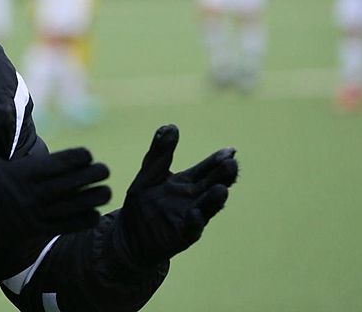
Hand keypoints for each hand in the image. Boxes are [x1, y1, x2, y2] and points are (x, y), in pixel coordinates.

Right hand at [0, 148, 111, 267]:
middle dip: (90, 177)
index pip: (54, 165)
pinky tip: (94, 214)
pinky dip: (81, 221)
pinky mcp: (34, 230)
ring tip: (108, 191)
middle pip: (67, 185)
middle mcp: (29, 195)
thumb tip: (7, 105)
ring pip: (70, 207)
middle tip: (106, 170)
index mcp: (19, 174)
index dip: (74, 159)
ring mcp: (33, 215)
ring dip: (91, 199)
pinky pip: (63, 226)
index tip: (88, 153)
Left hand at [111, 125, 237, 268]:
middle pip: (211, 185)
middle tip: (232, 163)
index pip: (207, 169)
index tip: (230, 151)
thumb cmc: (143, 202)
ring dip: (214, 200)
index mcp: (187, 183)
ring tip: (221, 190)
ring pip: (205, 208)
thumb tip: (171, 126)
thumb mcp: (149, 173)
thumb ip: (160, 153)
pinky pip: (190, 229)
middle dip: (222, 176)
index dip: (218, 160)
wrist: (129, 235)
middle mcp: (193, 200)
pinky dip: (194, 222)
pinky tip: (195, 214)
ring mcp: (189, 218)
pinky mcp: (180, 236)